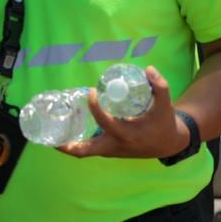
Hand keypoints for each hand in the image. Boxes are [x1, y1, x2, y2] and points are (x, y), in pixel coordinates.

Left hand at [56, 66, 191, 159]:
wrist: (169, 144)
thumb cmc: (164, 123)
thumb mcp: (165, 105)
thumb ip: (160, 86)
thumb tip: (148, 69)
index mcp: (126, 134)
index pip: (104, 121)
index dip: (94, 106)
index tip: (92, 91)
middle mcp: (115, 146)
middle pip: (85, 151)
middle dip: (66, 145)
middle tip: (51, 134)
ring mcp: (111, 152)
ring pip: (85, 152)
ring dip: (68, 145)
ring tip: (52, 132)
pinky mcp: (110, 152)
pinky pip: (90, 150)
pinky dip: (78, 143)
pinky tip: (68, 130)